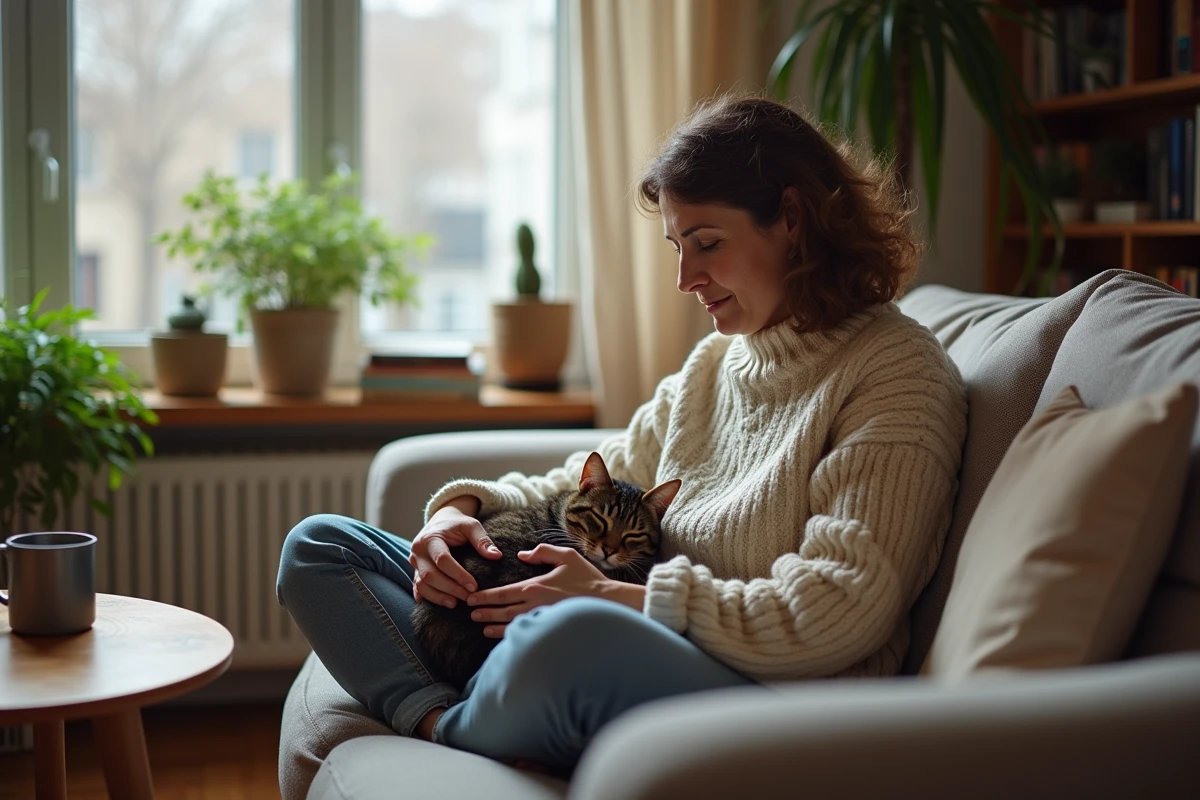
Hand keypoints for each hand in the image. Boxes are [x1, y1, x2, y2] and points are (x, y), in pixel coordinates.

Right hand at [409, 498, 499, 607]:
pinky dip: (428, 597)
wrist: (440, 521)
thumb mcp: (470, 525)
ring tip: (455, 604)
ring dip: (438, 597)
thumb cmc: (457, 524)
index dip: (458, 574)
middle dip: (449, 588)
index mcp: (430, 538)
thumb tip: (496, 556)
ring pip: (421, 584)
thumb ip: (482, 540)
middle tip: (468, 598)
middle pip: (430, 575)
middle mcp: (418, 551)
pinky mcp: (415, 571)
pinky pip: (417, 588)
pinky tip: (440, 604)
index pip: (442, 560)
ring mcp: (414, 562)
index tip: (474, 586)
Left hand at [465, 544, 610, 637]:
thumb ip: (542, 552)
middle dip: (484, 612)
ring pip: (511, 625)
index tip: (471, 598)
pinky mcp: (550, 628)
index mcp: (535, 586)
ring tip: (482, 627)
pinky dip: (513, 636)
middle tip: (470, 613)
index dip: (485, 596)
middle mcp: (534, 604)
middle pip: (502, 611)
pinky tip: (505, 638)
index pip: (502, 593)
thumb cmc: (587, 578)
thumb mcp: (566, 556)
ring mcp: (542, 619)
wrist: (607, 600)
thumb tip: (523, 554)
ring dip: (494, 627)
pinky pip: (527, 633)